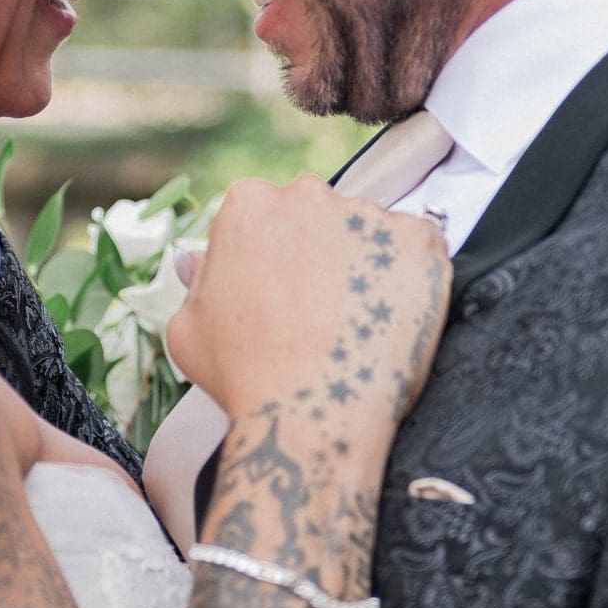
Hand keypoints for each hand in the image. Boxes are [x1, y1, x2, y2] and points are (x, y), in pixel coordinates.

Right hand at [166, 178, 448, 441]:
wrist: (312, 414)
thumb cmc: (243, 375)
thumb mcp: (189, 328)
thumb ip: (197, 282)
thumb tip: (198, 259)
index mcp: (248, 203)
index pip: (265, 214)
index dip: (272, 257)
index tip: (280, 294)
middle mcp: (308, 194)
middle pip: (318, 214)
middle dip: (319, 252)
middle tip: (319, 311)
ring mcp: (368, 214)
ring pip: (368, 232)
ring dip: (365, 265)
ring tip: (357, 323)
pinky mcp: (418, 240)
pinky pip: (416, 249)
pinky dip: (409, 278)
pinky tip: (391, 319)